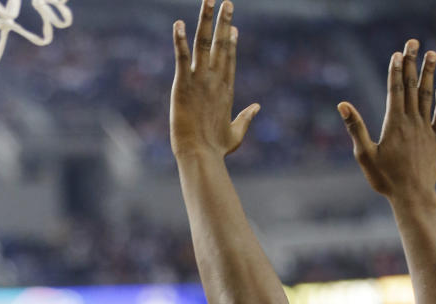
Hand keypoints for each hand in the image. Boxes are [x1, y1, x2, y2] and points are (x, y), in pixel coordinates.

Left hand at [171, 0, 258, 159]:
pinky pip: (181, 57)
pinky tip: (178, 24)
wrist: (200, 155)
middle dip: (224, 21)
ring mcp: (200, 80)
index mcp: (226, 90)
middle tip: (227, 1)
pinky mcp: (183, 85)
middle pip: (221, 44)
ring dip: (206, 19)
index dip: (231, 42)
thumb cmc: (216, 149)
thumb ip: (246, 118)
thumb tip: (258, 107)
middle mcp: (215, 80)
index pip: (229, 59)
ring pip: (204, 43)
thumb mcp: (236, 133)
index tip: (233, 27)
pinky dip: (179, 40)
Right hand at [338, 40, 435, 201]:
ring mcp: (426, 129)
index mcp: (394, 124)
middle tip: (413, 43)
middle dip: (412, 64)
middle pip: (412, 87)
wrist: (412, 195)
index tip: (397, 54)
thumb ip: (355, 127)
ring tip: (432, 54)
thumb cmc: (385, 179)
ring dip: (429, 74)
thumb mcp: (364, 154)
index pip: (395, 90)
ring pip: (428, 96)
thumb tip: (343, 105)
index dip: (396, 70)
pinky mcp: (435, 140)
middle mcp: (412, 122)